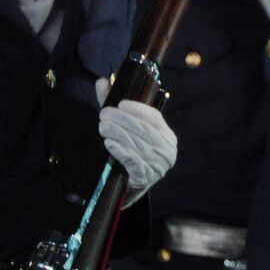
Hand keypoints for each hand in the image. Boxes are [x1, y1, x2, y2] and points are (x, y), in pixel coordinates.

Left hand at [96, 79, 176, 205]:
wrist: (130, 188)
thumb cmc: (131, 154)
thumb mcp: (127, 130)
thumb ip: (115, 107)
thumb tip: (102, 81)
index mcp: (167, 137)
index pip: (156, 119)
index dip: (139, 110)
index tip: (122, 104)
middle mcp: (167, 151)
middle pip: (145, 130)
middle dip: (123, 120)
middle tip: (104, 114)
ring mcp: (158, 166)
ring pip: (138, 144)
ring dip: (118, 133)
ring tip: (102, 127)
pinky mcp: (146, 178)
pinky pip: (133, 161)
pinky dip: (121, 151)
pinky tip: (109, 144)